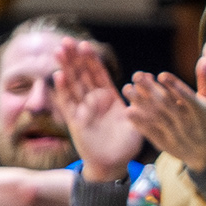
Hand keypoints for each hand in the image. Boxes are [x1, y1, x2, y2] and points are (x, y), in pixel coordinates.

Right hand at [53, 39, 145, 169]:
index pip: (98, 74)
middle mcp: (94, 101)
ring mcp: (83, 109)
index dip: (91, 59)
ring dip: (66, 68)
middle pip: (82, 74)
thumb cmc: (127, 145)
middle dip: (74, 58)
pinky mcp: (76, 121)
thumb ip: (141, 107)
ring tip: (59, 51)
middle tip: (66, 40)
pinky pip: (68, 103)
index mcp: (109, 97)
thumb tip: (146, 90)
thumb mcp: (139, 123)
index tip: (84, 45)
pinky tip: (58, 76)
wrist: (114, 165)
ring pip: (72, 85)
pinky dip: (63, 90)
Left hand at [121, 71, 205, 170]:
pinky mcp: (166, 144)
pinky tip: (129, 111)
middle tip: (137, 75)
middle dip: (151, 90)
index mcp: (201, 112)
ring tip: (128, 89)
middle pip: (168, 106)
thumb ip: (205, 80)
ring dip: (141, 104)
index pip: (188, 98)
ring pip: (157, 118)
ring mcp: (176, 135)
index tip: (162, 75)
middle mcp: (188, 124)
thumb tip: (204, 59)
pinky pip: (151, 133)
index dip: (176, 87)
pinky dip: (140, 123)